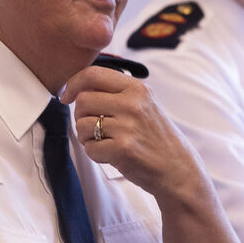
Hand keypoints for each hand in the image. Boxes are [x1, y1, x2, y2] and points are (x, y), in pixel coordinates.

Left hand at [60, 66, 205, 202]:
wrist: (177, 168)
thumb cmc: (156, 137)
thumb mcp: (144, 104)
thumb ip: (117, 93)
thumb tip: (79, 88)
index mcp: (137, 88)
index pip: (93, 74)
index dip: (73, 84)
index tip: (66, 96)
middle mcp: (132, 104)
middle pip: (82, 101)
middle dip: (80, 116)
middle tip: (92, 127)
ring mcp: (128, 126)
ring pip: (82, 125)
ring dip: (86, 137)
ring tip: (105, 141)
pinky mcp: (122, 149)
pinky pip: (90, 148)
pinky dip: (95, 153)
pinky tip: (111, 154)